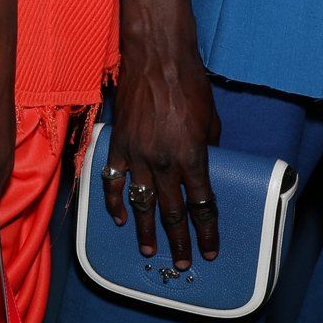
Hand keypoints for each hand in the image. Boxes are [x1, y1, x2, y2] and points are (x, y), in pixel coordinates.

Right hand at [107, 0, 219, 268]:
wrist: (156, 58)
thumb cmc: (189, 83)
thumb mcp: (211, 119)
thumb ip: (207, 147)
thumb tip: (202, 165)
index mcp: (193, 156)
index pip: (203, 205)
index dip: (208, 231)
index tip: (211, 250)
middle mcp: (165, 162)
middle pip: (173, 211)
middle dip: (179, 241)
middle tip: (182, 263)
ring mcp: (137, 155)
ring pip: (141, 203)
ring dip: (146, 230)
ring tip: (149, 251)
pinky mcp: (116, 145)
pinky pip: (112, 180)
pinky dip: (114, 202)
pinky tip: (119, 218)